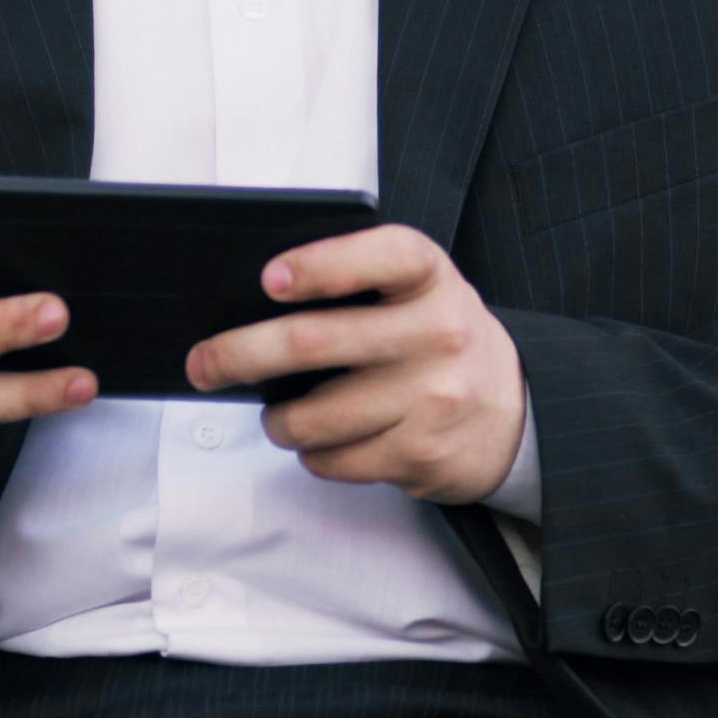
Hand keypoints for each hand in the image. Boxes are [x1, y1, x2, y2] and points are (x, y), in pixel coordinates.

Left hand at [184, 224, 527, 502]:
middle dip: (240, 354)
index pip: (380, 257)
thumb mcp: (419, 292)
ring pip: (313, 415)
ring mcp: (431, 398)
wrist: (514, 413)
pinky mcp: (420, 454)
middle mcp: (437, 332)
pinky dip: (311, 454)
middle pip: (314, 342)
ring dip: (276, 420)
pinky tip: (323, 440)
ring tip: (277, 414)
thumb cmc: (437, 339)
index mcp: (431, 277)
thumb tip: (252, 312)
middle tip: (203, 364)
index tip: (268, 279)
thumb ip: (359, 286)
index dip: (320, 265)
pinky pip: (333, 460)